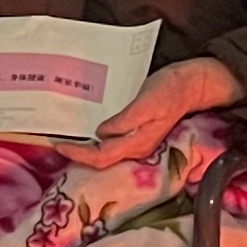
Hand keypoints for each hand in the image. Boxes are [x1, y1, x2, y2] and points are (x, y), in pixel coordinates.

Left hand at [73, 55, 242, 167]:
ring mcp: (137, 142)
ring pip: (105, 154)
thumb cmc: (169, 89)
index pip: (101, 157)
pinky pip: (111, 144)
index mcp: (137, 142)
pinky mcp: (137, 134)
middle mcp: (136, 148)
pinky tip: (86, 131)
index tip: (59, 145)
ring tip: (66, 138)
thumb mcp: (146, 102)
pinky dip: (95, 140)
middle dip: (78, 155)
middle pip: (101, 160)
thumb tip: (101, 133)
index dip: (79, 154)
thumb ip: (124, 121)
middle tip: (56, 143)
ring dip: (85, 149)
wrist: (190, 85)